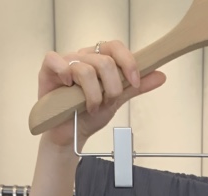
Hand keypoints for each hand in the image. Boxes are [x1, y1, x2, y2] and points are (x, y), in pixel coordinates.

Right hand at [37, 41, 165, 148]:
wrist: (71, 135)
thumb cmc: (88, 115)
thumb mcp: (116, 100)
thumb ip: (135, 87)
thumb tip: (160, 75)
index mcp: (99, 60)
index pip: (115, 47)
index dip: (128, 63)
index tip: (135, 82)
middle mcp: (83, 58)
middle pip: (105, 61)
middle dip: (112, 88)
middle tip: (107, 102)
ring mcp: (65, 63)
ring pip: (86, 69)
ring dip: (93, 95)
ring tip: (90, 107)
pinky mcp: (48, 71)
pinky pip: (55, 61)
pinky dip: (65, 74)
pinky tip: (69, 88)